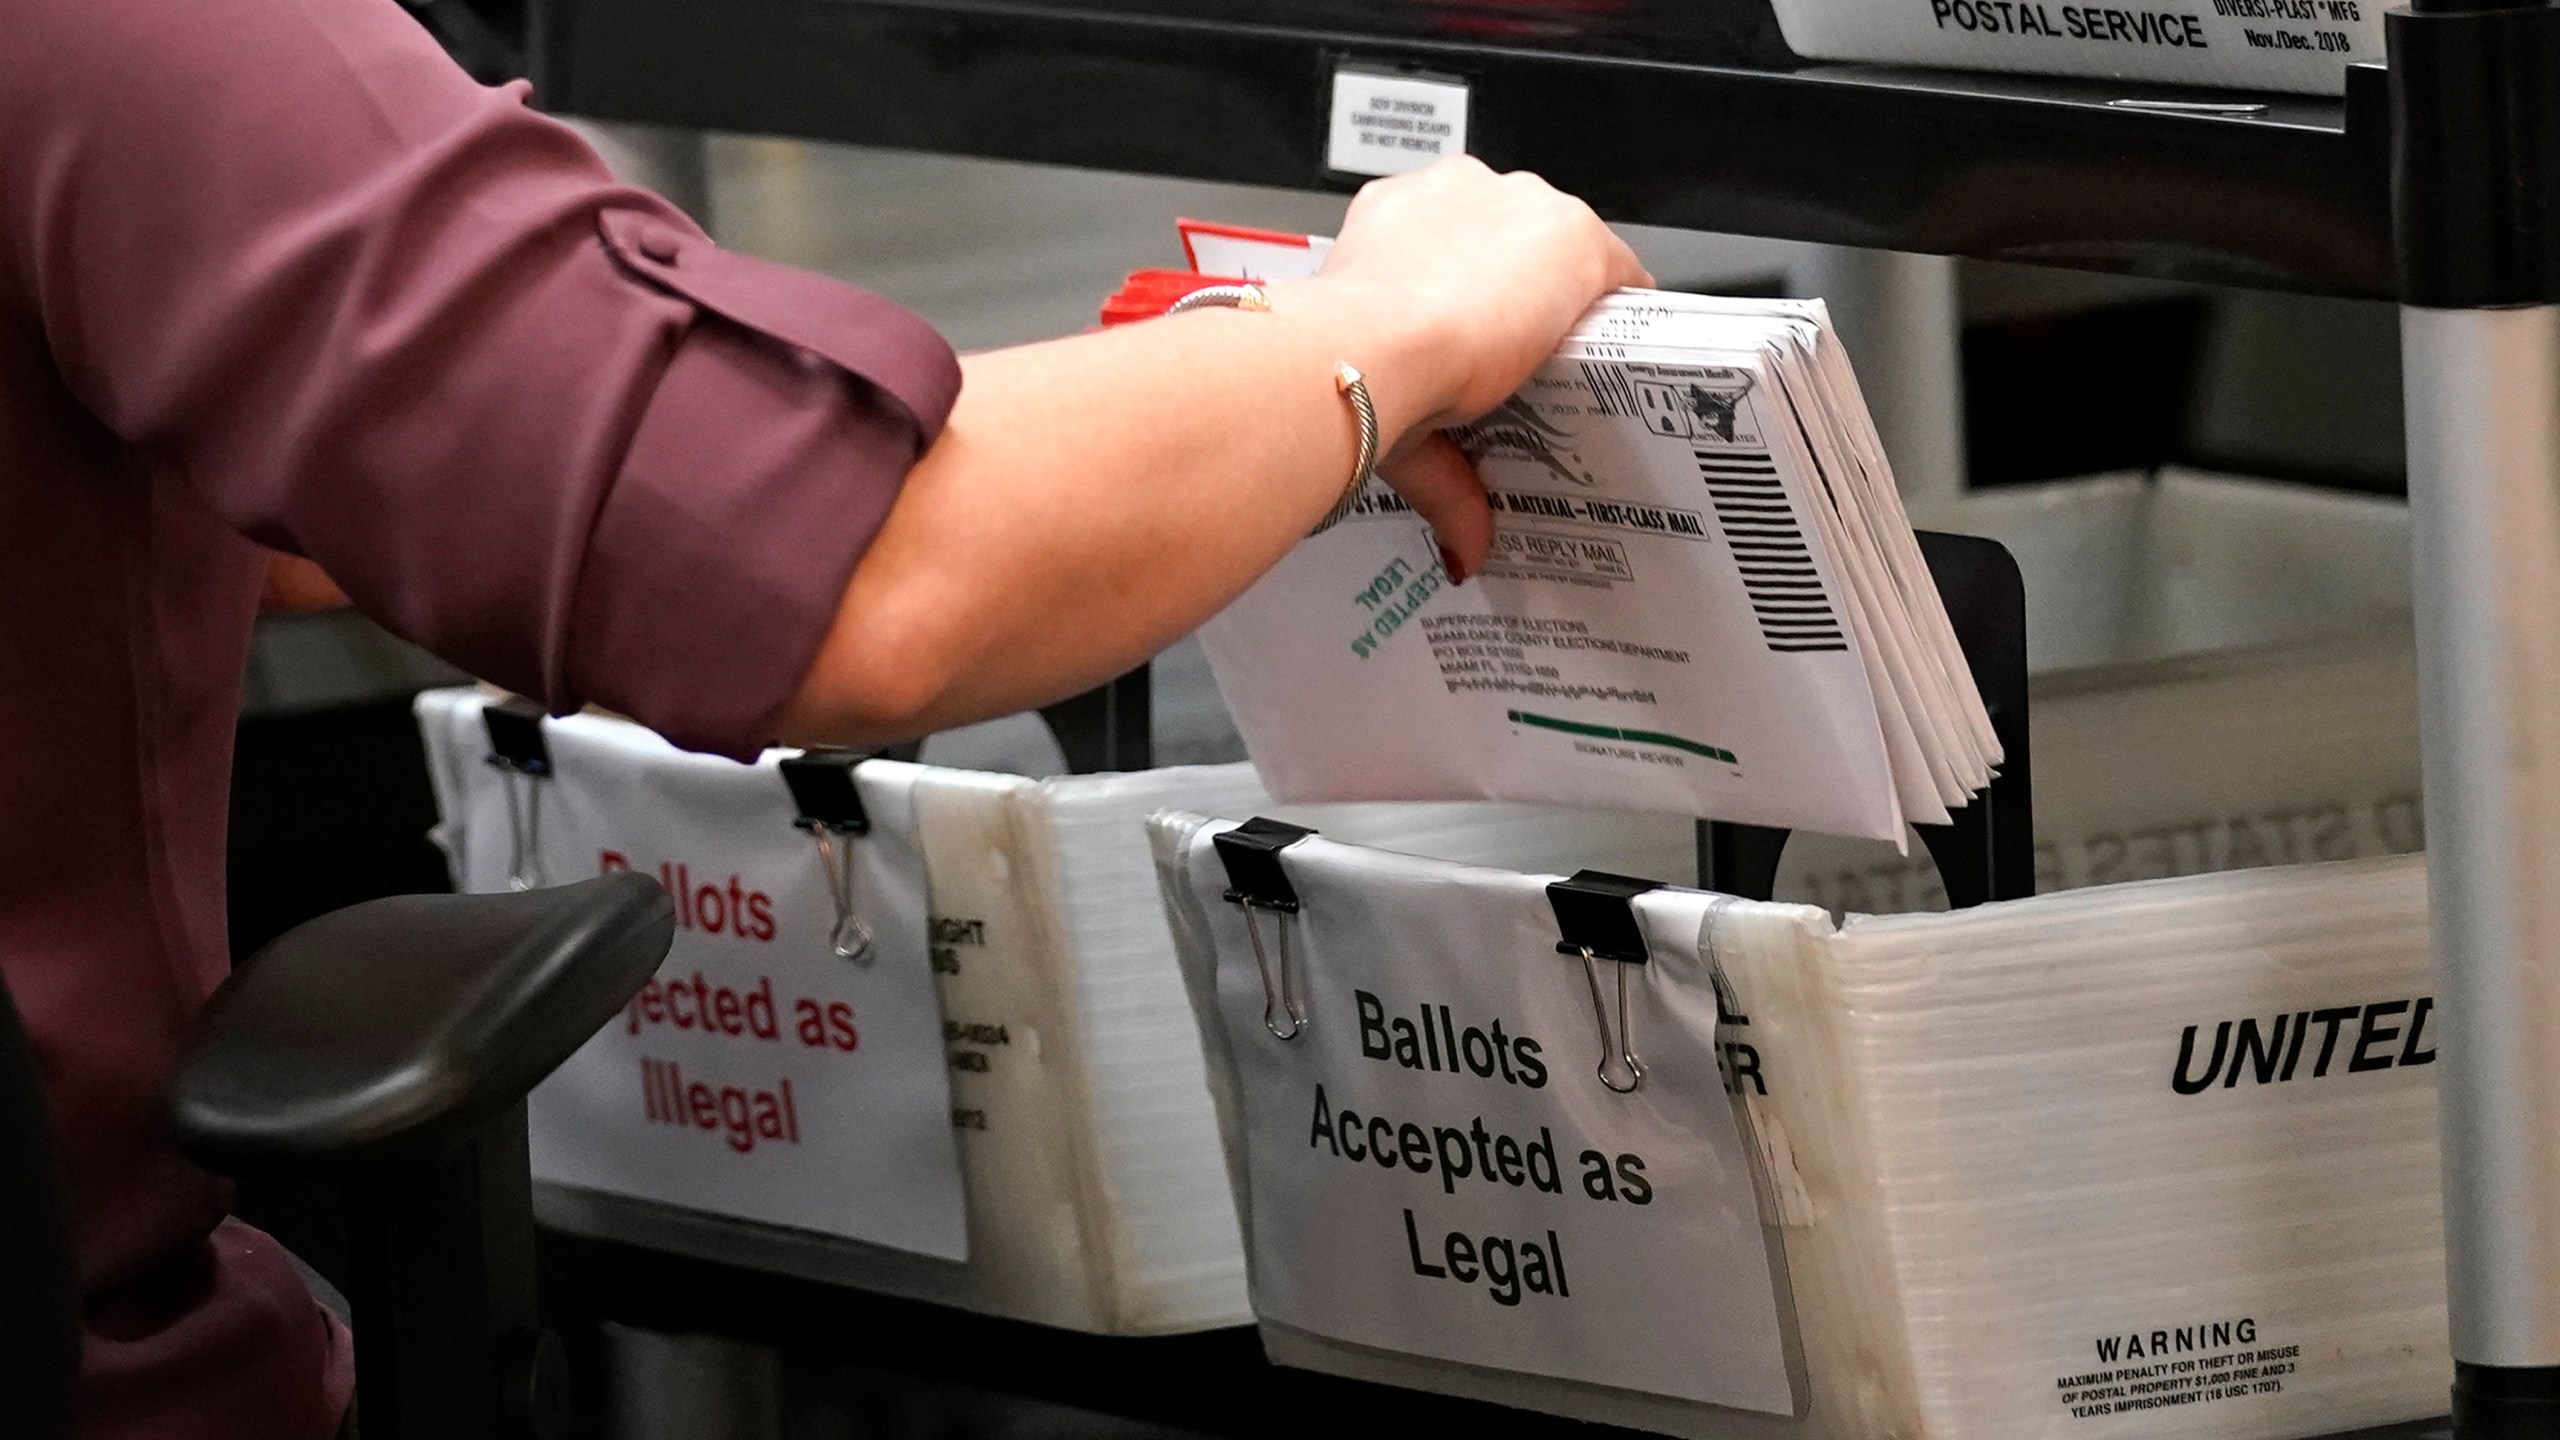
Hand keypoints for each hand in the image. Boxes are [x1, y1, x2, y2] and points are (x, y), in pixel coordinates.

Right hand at [1286, 157, 1650, 577]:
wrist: (1373, 346)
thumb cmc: (1350, 366)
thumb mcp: (1390, 414)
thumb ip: (1440, 475)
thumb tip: (1461, 551)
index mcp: (1391, 219)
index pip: (1454, 244)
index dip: (1474, 295)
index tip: (1482, 341)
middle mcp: (1454, 192)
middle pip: (1514, 241)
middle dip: (1522, 295)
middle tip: (1521, 362)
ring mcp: (1518, 205)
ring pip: (1565, 249)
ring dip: (1570, 299)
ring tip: (1571, 364)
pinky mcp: (1572, 234)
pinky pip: (1618, 267)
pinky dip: (1623, 308)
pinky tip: (1619, 350)